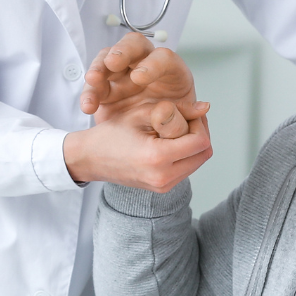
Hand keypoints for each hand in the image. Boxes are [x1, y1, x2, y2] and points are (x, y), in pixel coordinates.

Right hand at [63, 100, 210, 190]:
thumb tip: (205, 107)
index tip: (188, 113)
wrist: (90, 159)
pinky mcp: (162, 188)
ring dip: (193, 143)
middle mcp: (163, 177)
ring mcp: (163, 186)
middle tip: (186, 118)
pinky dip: (185, 153)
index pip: (200, 141)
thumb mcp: (142, 113)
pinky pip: (186, 169)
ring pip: (198, 162)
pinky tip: (170, 140)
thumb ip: (176, 109)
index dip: (199, 123)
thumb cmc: (111, 134)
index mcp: (157, 158)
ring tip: (176, 128)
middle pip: (204, 154)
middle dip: (200, 133)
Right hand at [80, 32, 197, 119]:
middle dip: (122, 51)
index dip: (152, 65)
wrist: (153, 142)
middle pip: (132, 45)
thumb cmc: (172, 125)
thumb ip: (187, 116)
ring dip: (99, 68)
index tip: (139, 77)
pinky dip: (89, 93)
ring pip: (107, 59)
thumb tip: (201, 109)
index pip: (163, 58)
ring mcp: (123, 74)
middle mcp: (146, 65)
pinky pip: (93, 84)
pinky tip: (88, 106)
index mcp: (171, 70)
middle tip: (113, 63)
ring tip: (93, 80)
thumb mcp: (182, 122)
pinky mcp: (105, 88)